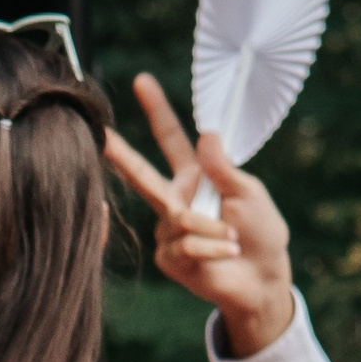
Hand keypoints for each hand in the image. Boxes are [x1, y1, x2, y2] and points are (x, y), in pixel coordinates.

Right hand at [106, 76, 294, 354]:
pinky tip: (225, 255)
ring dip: (212, 228)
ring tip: (233, 240)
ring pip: (178, 219)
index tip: (141, 81)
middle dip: (120, 155)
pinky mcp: (168, 259)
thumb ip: (223, 167)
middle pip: (142, 174)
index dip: (157, 110)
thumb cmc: (260, 234)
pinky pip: (184, 244)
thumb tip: (205, 135)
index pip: (171, 139)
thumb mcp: (248, 192)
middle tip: (99, 135)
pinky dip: (210, 247)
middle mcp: (176, 201)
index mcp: (196, 177)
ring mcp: (168, 232)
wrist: (261, 280)